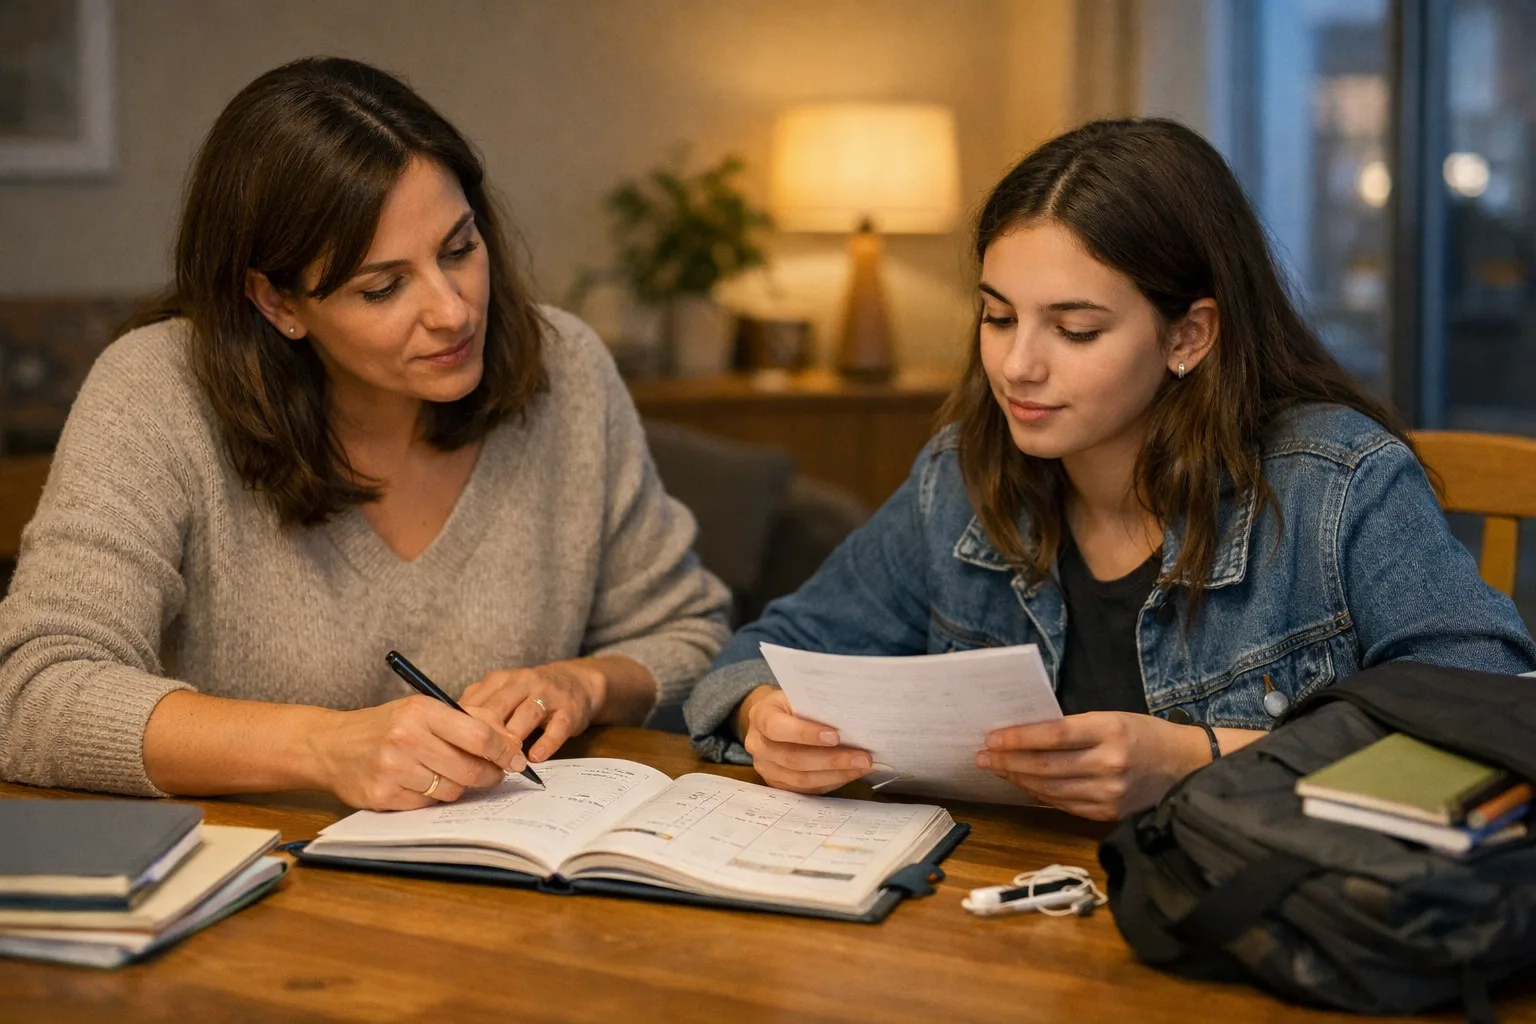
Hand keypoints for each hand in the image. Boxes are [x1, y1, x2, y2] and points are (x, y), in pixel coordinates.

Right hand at [309, 695, 525, 810]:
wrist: (330, 746)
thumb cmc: (383, 726)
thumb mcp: (421, 709)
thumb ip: (465, 720)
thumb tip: (509, 741)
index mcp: (421, 711)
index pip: (479, 734)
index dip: (504, 750)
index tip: (517, 759)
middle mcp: (407, 738)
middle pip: (470, 768)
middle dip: (490, 775)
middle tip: (496, 775)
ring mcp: (393, 769)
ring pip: (452, 790)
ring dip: (460, 787)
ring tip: (452, 775)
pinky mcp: (383, 795)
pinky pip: (428, 804)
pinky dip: (433, 797)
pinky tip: (424, 784)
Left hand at [459, 660, 606, 761]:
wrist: (576, 682)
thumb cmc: (529, 695)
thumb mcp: (501, 695)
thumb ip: (478, 710)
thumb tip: (446, 737)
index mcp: (499, 681)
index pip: (476, 704)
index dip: (463, 730)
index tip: (455, 753)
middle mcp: (522, 683)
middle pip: (498, 710)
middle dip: (486, 738)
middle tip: (476, 764)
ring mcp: (547, 694)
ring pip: (526, 716)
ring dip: (514, 741)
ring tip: (505, 765)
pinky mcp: (569, 709)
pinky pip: (556, 727)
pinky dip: (546, 743)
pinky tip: (535, 758)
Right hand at [737, 685, 872, 793]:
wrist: (774, 719)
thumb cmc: (793, 704)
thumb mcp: (799, 695)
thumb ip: (817, 706)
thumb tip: (854, 719)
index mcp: (760, 716)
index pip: (777, 727)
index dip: (805, 733)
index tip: (836, 735)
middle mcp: (758, 745)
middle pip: (793, 758)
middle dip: (832, 760)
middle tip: (863, 757)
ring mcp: (765, 768)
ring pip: (802, 779)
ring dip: (837, 774)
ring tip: (862, 767)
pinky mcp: (777, 784)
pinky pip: (807, 789)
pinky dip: (832, 782)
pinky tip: (851, 774)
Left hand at [976, 712, 1210, 819]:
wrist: (1185, 766)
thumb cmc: (1142, 734)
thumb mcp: (1111, 718)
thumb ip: (1073, 727)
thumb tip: (1024, 734)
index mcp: (1110, 731)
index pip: (1053, 735)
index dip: (1017, 738)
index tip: (991, 738)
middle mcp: (1109, 764)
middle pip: (1046, 766)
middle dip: (1008, 761)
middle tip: (982, 756)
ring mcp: (1109, 794)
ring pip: (1050, 789)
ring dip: (1018, 779)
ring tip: (996, 769)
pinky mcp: (1109, 814)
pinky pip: (1063, 805)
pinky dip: (1039, 794)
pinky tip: (1023, 784)